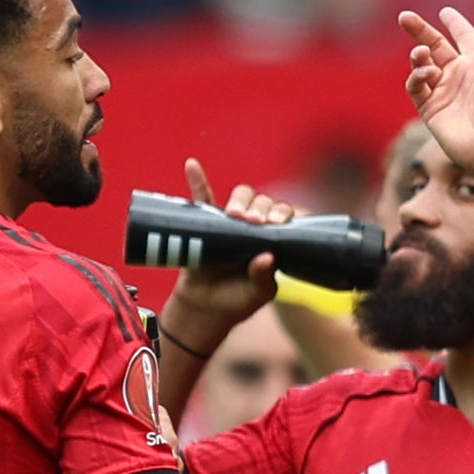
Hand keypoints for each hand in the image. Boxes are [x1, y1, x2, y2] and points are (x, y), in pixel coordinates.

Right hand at [165, 158, 297, 330]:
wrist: (204, 309)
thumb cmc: (236, 301)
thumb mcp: (256, 295)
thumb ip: (263, 279)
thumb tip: (268, 258)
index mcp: (271, 240)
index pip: (282, 217)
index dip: (281, 214)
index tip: (275, 223)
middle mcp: (253, 228)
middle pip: (262, 202)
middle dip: (260, 208)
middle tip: (253, 223)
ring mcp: (229, 223)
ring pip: (238, 198)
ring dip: (239, 200)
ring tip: (234, 214)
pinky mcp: (204, 223)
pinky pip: (201, 198)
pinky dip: (197, 180)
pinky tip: (192, 165)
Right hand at [399, 0, 473, 171]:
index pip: (463, 37)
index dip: (454, 24)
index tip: (445, 12)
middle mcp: (460, 75)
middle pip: (435, 46)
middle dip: (419, 31)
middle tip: (404, 17)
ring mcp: (443, 92)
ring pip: (422, 65)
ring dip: (419, 55)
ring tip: (422, 54)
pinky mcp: (430, 109)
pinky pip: (416, 87)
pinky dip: (416, 77)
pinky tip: (428, 73)